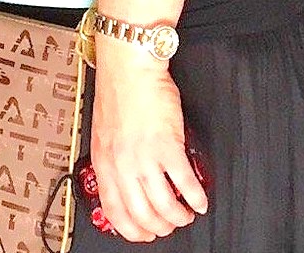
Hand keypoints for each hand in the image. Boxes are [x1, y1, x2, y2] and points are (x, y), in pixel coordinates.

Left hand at [89, 41, 207, 241]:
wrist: (129, 68)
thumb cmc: (118, 95)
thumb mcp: (104, 134)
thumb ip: (113, 160)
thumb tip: (125, 185)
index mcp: (103, 162)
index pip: (115, 211)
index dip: (133, 231)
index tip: (145, 234)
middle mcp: (122, 164)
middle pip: (143, 215)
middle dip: (161, 227)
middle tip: (171, 223)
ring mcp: (144, 157)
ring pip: (165, 207)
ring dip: (180, 217)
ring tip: (187, 212)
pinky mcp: (167, 147)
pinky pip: (186, 185)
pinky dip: (196, 198)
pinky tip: (200, 199)